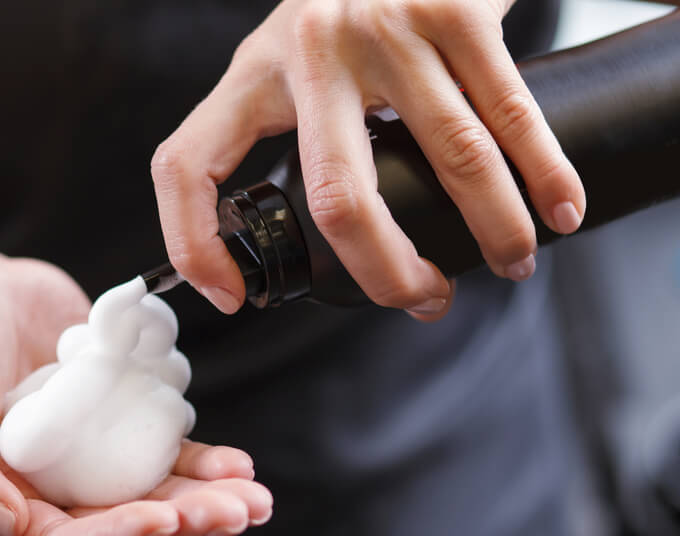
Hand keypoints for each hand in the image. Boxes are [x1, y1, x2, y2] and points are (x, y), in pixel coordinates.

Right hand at [0, 244, 271, 535]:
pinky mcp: (109, 426)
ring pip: (147, 503)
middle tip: (236, 513)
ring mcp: (79, 463)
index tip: (163, 519)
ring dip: (203, 506)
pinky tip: (236, 463)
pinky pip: (159, 457)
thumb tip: (7, 523)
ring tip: (253, 498)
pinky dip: (199, 463)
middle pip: (116, 534)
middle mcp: (37, 496)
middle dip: (179, 529)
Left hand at [153, 0, 584, 319]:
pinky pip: (508, 114)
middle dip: (386, 271)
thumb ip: (291, 127)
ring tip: (510, 265)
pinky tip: (558, 212)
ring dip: (490, 230)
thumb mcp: (292, 60)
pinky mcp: (456, 11)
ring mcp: (384, 30)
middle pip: (337, 196)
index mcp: (253, 73)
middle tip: (419, 298)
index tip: (231, 295)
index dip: (193, 243)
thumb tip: (326, 233)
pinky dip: (544, 174)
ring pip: (448, 160)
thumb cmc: (348, 11)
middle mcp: (310, 51)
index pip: (186, 163)